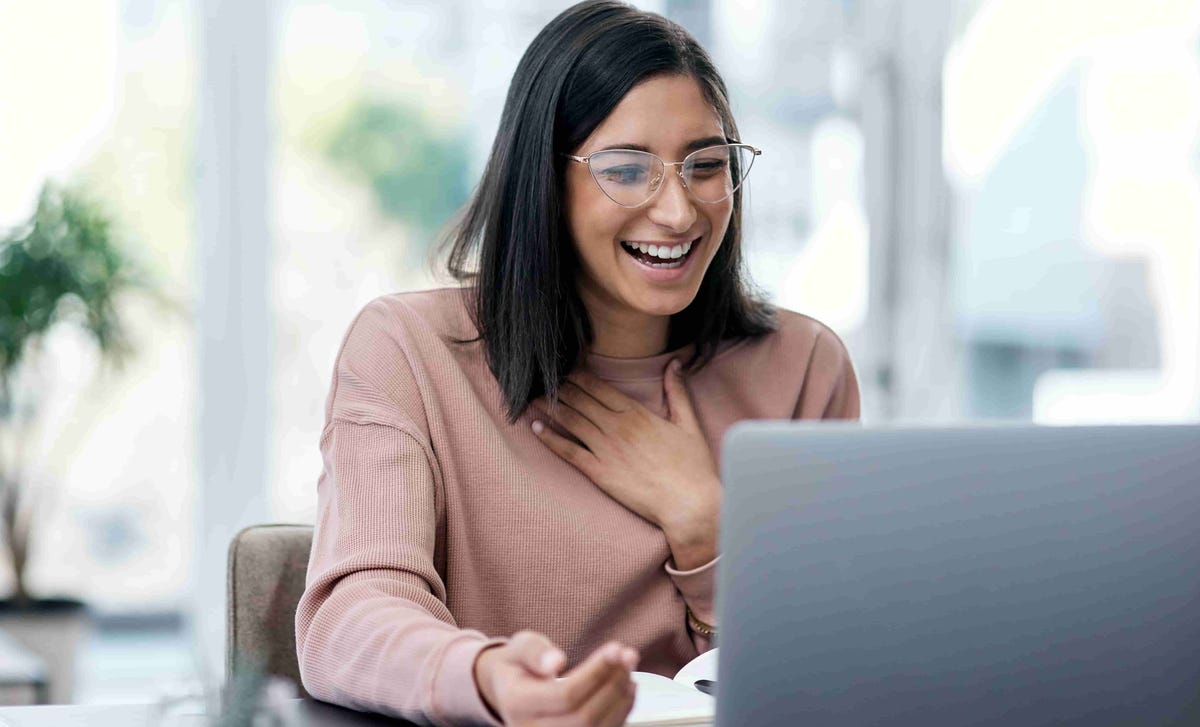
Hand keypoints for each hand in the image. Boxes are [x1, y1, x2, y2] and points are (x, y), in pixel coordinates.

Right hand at [473, 631, 637, 726]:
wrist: (508, 691)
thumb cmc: (518, 664)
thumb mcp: (519, 647)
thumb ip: (535, 652)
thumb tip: (556, 662)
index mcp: (517, 703)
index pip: (565, 696)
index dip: (596, 673)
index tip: (615, 648)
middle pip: (584, 717)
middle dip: (613, 684)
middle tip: (628, 655)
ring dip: (621, 699)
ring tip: (629, 669)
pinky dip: (620, 713)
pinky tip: (627, 689)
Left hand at [530, 359, 719, 566]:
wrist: (689, 504)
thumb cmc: (692, 466)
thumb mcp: (688, 423)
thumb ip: (676, 391)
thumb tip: (675, 363)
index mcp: (636, 412)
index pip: (598, 387)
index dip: (577, 376)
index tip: (563, 368)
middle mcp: (617, 427)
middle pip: (579, 400)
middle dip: (559, 387)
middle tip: (541, 378)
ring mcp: (606, 450)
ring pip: (570, 421)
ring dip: (549, 406)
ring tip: (531, 396)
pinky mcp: (599, 473)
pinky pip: (568, 451)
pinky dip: (550, 438)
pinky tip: (535, 427)